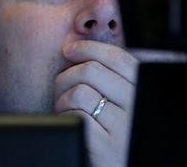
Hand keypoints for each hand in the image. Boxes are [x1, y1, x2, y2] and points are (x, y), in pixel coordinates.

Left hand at [54, 41, 138, 166]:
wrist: (122, 164)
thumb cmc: (118, 131)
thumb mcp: (125, 103)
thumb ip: (112, 78)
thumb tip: (79, 48)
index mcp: (142, 92)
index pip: (118, 58)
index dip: (89, 48)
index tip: (70, 49)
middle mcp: (137, 107)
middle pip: (91, 71)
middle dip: (66, 75)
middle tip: (61, 86)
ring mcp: (123, 128)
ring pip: (79, 92)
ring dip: (63, 98)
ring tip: (67, 109)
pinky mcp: (105, 145)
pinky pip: (75, 115)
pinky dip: (64, 116)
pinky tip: (69, 122)